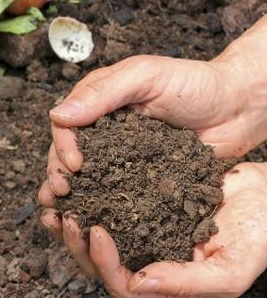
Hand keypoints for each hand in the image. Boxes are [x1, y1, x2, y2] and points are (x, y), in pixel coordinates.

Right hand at [40, 15, 266, 205]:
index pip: (66, 125)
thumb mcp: (146, 76)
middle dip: (58, 173)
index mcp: (98, 103)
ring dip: (71, 194)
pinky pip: (115, 193)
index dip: (63, 146)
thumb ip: (103, 92)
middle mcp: (104, 131)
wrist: (239, 108)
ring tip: (62, 212)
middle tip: (62, 192)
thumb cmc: (195, 83)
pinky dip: (99, 206)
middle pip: (68, 154)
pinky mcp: (139, 179)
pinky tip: (90, 221)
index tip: (73, 165)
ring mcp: (121, 157)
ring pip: (86, 177)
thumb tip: (57, 115)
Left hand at [51, 163, 266, 297]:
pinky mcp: (138, 209)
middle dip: (77, 244)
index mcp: (168, 287)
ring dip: (72, 224)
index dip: (104, 263)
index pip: (123, 285)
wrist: (266, 193)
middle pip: (100, 266)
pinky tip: (73, 185)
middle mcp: (149, 264)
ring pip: (95, 239)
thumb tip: (138, 282)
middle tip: (65, 216)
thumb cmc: (258, 234)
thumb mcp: (232, 267)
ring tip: (55, 203)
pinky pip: (105, 208)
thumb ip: (188, 282)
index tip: (95, 230)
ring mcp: (142, 236)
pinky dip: (86, 199)